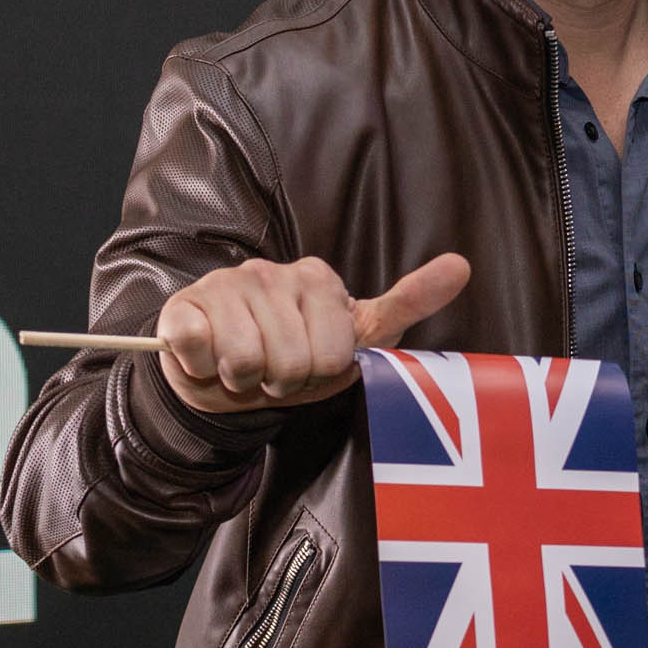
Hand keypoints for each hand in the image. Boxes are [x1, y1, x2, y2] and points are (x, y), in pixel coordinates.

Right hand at [153, 253, 470, 413]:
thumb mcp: (355, 338)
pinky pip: (201, 353)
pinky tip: (207, 358)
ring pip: (245, 361)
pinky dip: (204, 371)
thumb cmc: (295, 356)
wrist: (224, 376)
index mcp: (318, 281)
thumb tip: (462, 266)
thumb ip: (407, 304)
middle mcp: (270, 273)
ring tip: (244, 367)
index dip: (321, 375)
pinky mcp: (184, 308)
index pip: (334, 354)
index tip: (313, 365)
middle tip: (275, 372)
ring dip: (244, 381)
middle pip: (290, 363)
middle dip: (283, 382)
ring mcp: (225, 286)